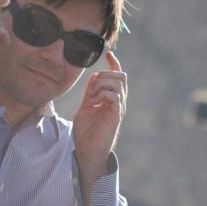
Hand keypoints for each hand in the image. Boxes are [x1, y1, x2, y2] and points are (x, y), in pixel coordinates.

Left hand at [73, 51, 126, 176]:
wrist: (87, 151)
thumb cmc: (86, 132)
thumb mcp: (85, 106)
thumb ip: (90, 92)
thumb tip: (94, 76)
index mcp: (111, 99)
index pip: (117, 76)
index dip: (115, 64)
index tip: (109, 54)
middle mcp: (118, 102)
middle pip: (120, 76)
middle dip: (106, 74)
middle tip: (93, 87)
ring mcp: (118, 108)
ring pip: (117, 83)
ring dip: (102, 84)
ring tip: (93, 97)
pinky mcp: (116, 115)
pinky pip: (115, 96)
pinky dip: (103, 94)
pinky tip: (96, 102)